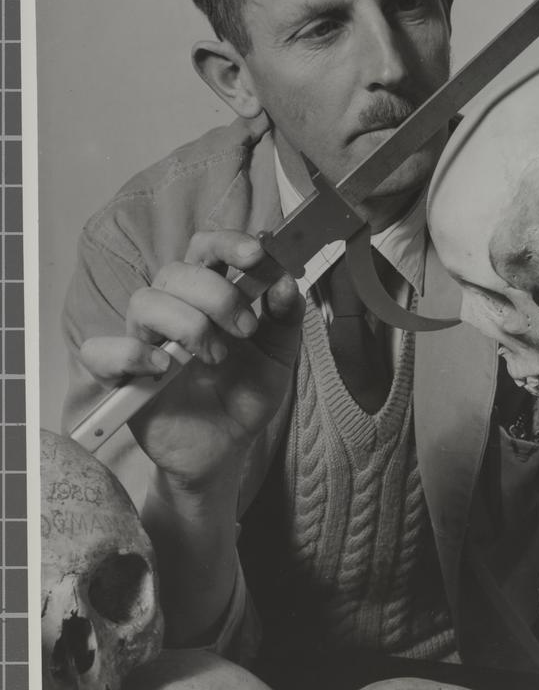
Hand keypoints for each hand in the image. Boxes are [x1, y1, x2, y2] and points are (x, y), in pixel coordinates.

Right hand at [79, 231, 303, 487]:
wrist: (227, 447)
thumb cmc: (246, 393)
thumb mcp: (280, 355)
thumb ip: (286, 317)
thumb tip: (285, 282)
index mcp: (209, 294)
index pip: (206, 247)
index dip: (228, 242)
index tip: (255, 255)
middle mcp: (172, 307)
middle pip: (176, 271)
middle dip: (218, 294)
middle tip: (246, 329)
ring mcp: (144, 339)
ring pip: (145, 302)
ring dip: (187, 324)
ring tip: (216, 357)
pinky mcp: (121, 375)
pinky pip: (102, 350)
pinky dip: (132, 353)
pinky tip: (163, 367)